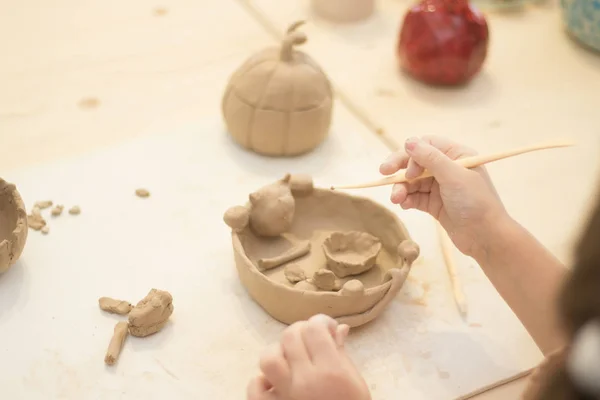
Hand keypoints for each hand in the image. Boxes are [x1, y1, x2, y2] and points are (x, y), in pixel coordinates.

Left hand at [247, 314, 369, 399]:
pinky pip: (254, 388)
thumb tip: (339, 328)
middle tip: (311, 342)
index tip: (328, 330)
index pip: (315, 328)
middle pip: (290, 336)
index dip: (321, 322)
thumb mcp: (355, 383)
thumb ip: (342, 354)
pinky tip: (275, 383)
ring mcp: (286, 396)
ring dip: (279, 353)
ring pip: (268, 358)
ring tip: (292, 360)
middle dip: (301, 333)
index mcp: (332, 371)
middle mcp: (306, 381)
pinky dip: (261, 382)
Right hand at [379, 136, 507, 256]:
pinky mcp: (434, 204)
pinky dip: (407, 199)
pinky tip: (404, 205)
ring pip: (412, 181)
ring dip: (401, 188)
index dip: (412, 153)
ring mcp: (440, 187)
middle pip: (415, 162)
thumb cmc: (476, 203)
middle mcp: (447, 169)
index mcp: (457, 156)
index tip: (405, 168)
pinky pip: (415, 197)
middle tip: (383, 173)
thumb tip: (409, 141)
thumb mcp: (453, 176)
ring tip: (396, 199)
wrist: (486, 237)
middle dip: (400, 168)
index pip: (427, 145)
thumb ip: (430, 158)